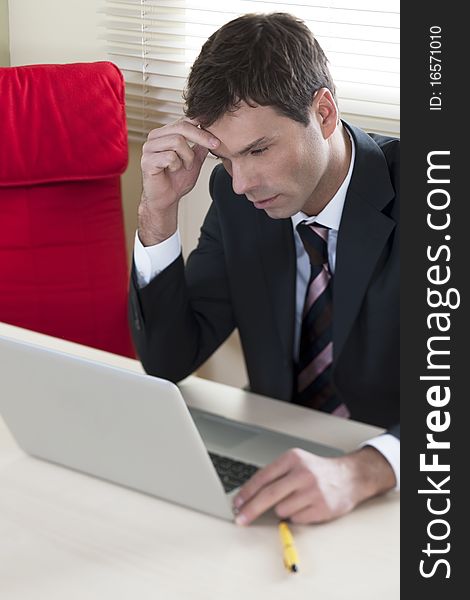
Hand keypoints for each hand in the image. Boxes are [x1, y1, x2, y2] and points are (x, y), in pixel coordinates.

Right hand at [138, 118, 219, 244]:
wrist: (166, 199)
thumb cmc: (176, 180)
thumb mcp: (194, 160)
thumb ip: (200, 147)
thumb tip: (213, 133)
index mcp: (165, 134)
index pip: (184, 121)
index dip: (202, 126)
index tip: (216, 136)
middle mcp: (155, 137)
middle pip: (181, 127)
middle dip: (201, 136)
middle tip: (214, 145)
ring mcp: (149, 148)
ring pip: (177, 141)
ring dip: (188, 157)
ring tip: (186, 166)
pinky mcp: (147, 161)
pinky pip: (169, 156)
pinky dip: (177, 165)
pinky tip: (173, 170)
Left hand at [233, 446, 395, 524]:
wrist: (350, 477)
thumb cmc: (317, 471)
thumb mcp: (296, 463)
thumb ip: (275, 476)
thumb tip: (248, 496)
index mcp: (292, 459)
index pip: (263, 477)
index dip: (247, 493)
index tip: (236, 504)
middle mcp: (302, 473)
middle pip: (268, 496)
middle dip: (251, 509)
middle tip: (240, 519)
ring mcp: (313, 491)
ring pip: (282, 510)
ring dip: (282, 510)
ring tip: (296, 500)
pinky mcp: (322, 508)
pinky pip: (296, 519)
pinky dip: (297, 516)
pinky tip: (307, 506)